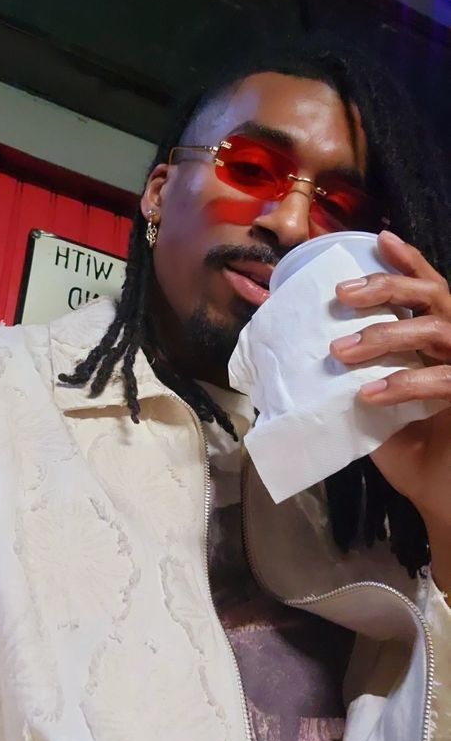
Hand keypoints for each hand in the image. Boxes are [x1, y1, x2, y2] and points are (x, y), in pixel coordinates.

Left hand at [330, 230, 450, 583]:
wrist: (442, 501)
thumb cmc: (413, 453)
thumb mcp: (375, 409)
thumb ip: (356, 380)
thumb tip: (303, 362)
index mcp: (440, 342)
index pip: (430, 290)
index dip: (409, 262)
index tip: (380, 239)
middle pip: (435, 295)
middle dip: (387, 287)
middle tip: (341, 295)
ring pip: (437, 329)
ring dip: (386, 334)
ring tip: (340, 350)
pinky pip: (443, 380)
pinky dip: (403, 384)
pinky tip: (369, 395)